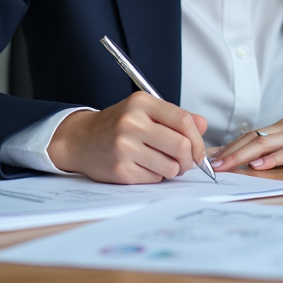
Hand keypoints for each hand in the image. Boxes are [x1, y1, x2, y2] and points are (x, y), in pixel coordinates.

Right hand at [46, 92, 208, 183]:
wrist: (80, 140)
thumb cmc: (116, 125)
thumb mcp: (143, 111)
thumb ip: (175, 117)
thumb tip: (203, 126)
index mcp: (141, 103)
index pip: (183, 121)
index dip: (198, 139)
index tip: (200, 151)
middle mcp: (132, 123)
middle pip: (181, 146)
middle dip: (189, 159)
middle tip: (184, 161)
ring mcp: (124, 147)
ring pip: (170, 167)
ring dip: (172, 169)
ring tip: (161, 163)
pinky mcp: (121, 170)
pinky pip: (154, 179)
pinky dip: (155, 176)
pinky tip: (143, 167)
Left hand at [210, 113, 282, 171]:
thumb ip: (278, 151)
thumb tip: (252, 164)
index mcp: (282, 128)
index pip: (248, 137)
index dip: (227, 147)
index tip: (208, 160)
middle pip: (251, 138)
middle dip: (228, 153)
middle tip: (207, 166)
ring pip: (265, 143)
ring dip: (243, 155)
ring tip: (225, 166)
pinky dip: (273, 158)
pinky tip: (260, 166)